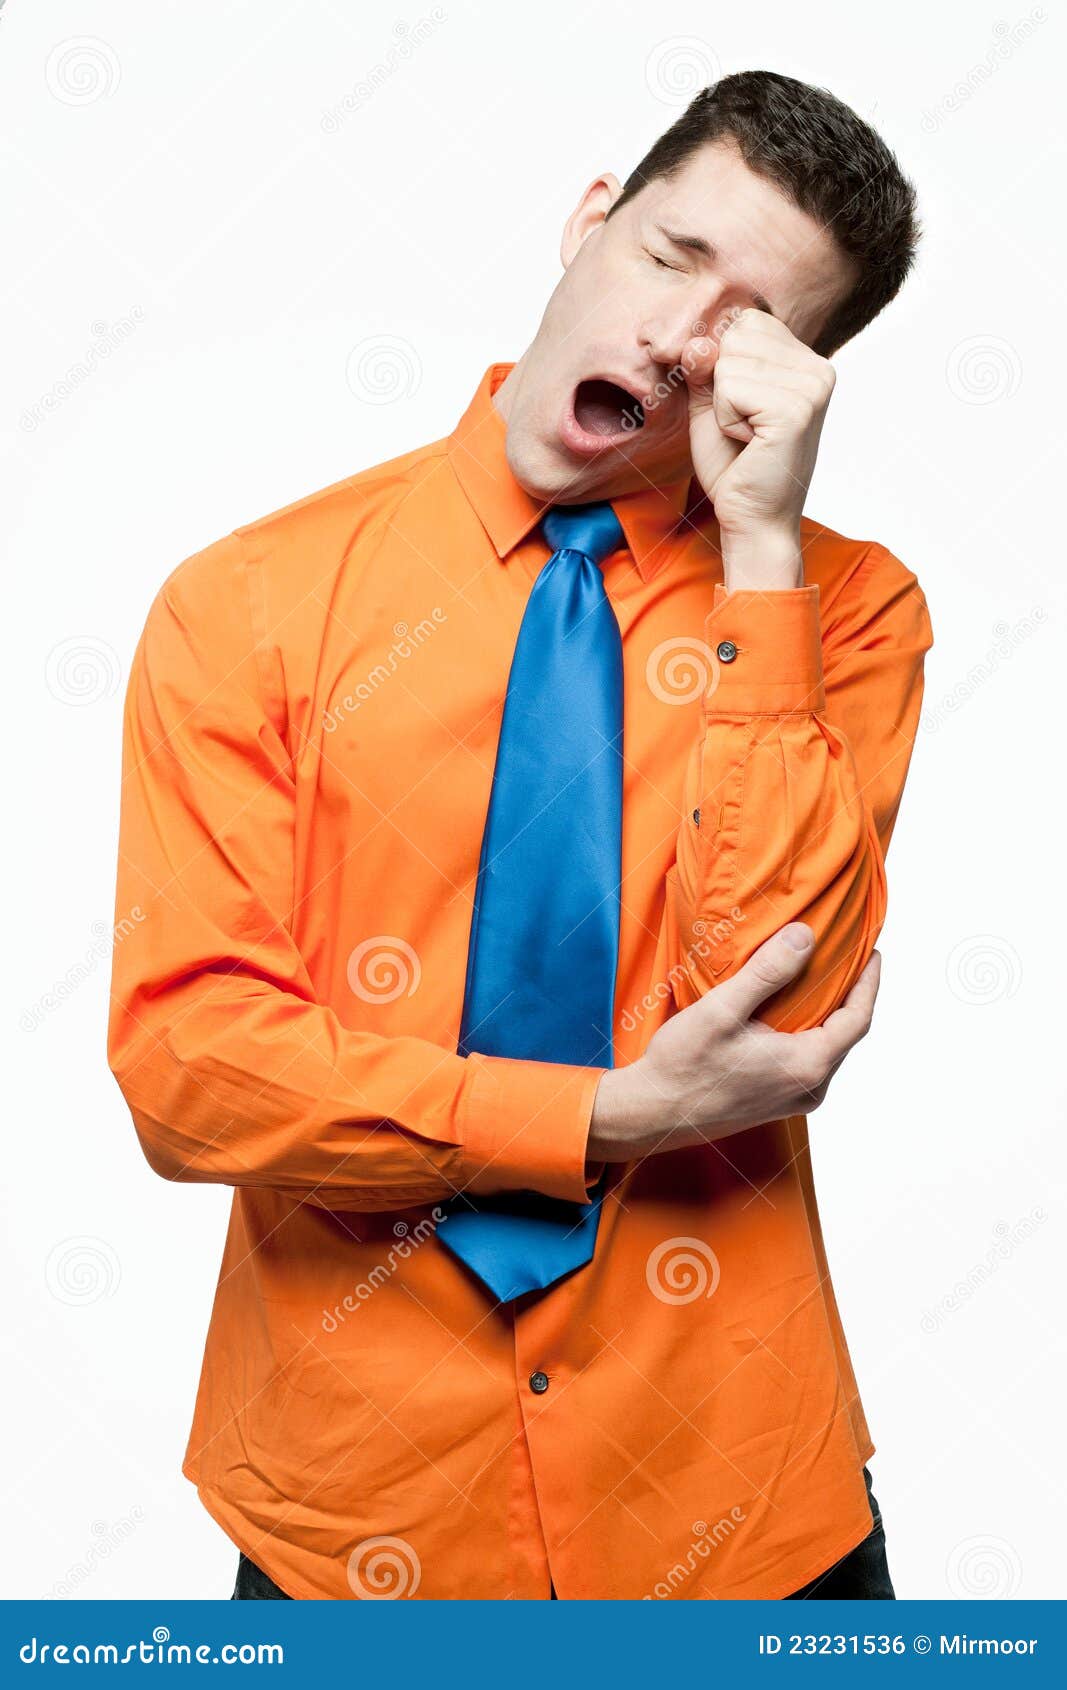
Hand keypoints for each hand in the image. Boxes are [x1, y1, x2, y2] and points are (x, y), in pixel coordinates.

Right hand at [588, 924, 879, 1162]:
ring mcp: (795, 1099)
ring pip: (827, 1048)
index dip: (869, 983)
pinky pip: (808, 1060)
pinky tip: (790, 1010)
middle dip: (852, 995)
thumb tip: (805, 936)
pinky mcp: (777, 1102)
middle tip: (847, 957)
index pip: (857, 1019)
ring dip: (829, 1014)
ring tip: (821, 977)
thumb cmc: (682, 1066)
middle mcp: (810, 1088)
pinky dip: (809, 1031)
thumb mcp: (722, 1010)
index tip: (872, 952)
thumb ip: (767, 973)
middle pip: (847, 1034)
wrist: (652, 1114)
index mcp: (806, 1066)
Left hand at [681, 310, 836, 590]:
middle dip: (721, 386)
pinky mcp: (797, 407)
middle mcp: (818, 366)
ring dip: (722, 406)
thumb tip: (697, 341)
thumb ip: (704, 366)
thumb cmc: (735, 467)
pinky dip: (725, 419)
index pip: (745, 322)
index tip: (742, 410)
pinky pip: (729, 387)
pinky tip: (750, 443)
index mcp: (806, 360)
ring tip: (747, 436)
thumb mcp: (711, 405)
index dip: (723, 366)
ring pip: (728, 362)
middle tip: (743, 428)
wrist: (753, 521)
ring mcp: (813, 385)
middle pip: (734, 336)